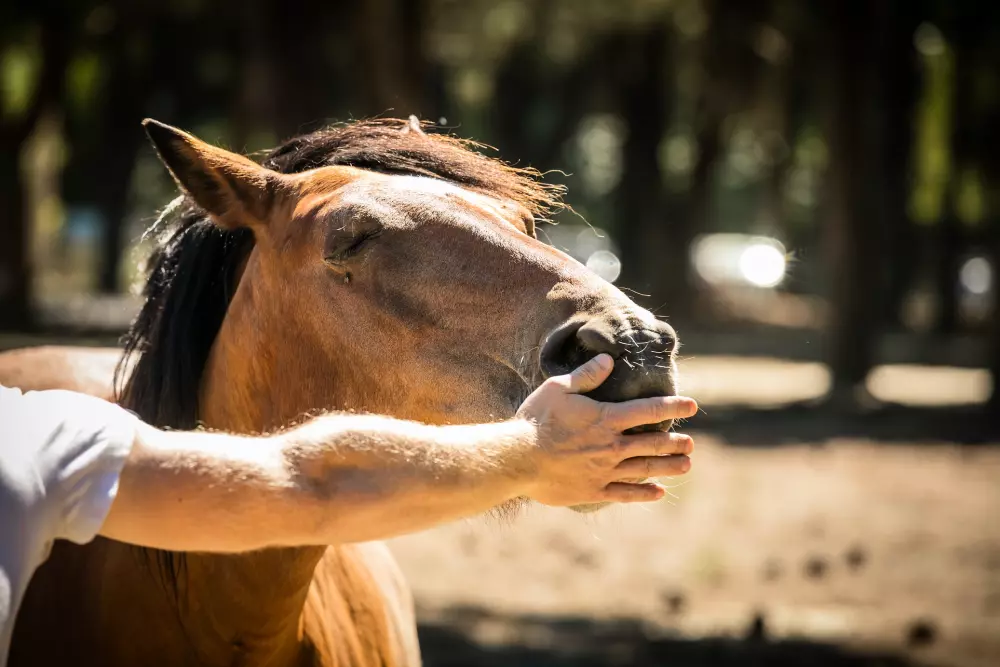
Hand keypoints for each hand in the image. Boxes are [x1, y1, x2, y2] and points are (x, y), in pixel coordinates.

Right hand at [515, 354, 697, 506]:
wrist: (516, 459)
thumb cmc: (535, 419)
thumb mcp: (559, 388)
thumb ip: (587, 375)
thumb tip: (608, 359)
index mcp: (606, 418)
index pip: (649, 410)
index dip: (673, 406)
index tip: (692, 406)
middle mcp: (611, 446)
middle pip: (654, 443)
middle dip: (676, 442)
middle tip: (690, 443)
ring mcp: (604, 471)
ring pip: (645, 469)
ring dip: (669, 467)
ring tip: (686, 465)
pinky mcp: (593, 491)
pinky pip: (626, 494)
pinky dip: (645, 493)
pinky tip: (658, 491)